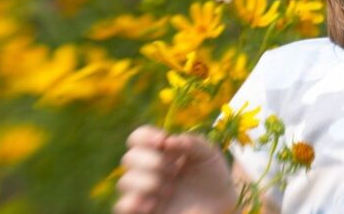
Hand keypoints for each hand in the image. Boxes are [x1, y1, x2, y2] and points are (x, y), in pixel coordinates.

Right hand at [114, 125, 236, 213]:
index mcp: (160, 152)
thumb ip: (193, 142)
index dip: (145, 136)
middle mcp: (147, 170)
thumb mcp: (209, 155)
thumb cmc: (213, 179)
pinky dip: (135, 202)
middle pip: (128, 158)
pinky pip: (122, 206)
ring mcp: (143, 192)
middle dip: (152, 161)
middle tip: (173, 170)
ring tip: (169, 190)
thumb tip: (168, 141)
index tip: (163, 141)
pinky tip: (154, 204)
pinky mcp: (142, 211)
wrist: (221, 207)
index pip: (138, 138)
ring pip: (124, 182)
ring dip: (148, 182)